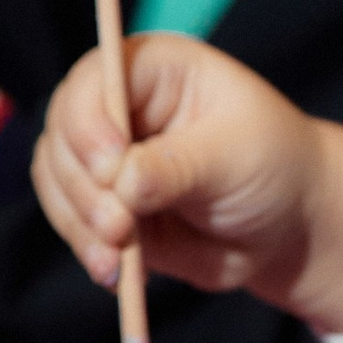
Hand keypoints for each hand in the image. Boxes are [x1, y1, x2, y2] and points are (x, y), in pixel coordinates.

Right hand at [32, 32, 342, 332]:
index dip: (90, 122)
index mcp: (154, 70)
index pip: (94, 80)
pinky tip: (116, 272)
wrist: (285, 225)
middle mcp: (119, 106)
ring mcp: (105, 157)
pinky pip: (71, 222)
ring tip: (117, 259)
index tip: (110, 168)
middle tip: (118, 228)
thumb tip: (123, 182)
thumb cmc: (272, 166)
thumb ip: (178, 166)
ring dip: (79, 223)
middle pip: (63, 133)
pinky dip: (86, 247)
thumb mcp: (235, 157)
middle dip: (83, 186)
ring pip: (56, 180)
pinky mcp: (102, 204)